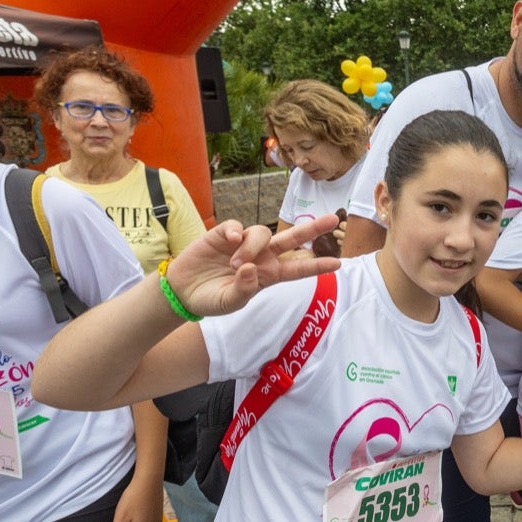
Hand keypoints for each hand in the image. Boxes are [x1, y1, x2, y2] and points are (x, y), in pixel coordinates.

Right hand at [165, 217, 341, 316]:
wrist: (183, 291)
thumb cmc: (211, 299)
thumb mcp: (229, 302)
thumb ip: (243, 290)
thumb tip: (250, 268)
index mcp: (267, 275)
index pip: (297, 269)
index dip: (316, 265)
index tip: (338, 263)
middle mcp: (261, 257)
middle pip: (291, 240)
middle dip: (312, 229)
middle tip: (332, 219)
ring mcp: (243, 244)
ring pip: (261, 232)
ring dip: (252, 247)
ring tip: (234, 264)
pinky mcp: (224, 234)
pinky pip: (237, 226)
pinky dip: (236, 232)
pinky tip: (230, 242)